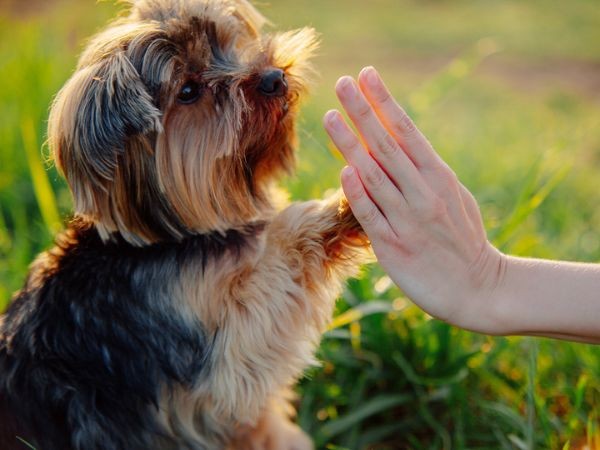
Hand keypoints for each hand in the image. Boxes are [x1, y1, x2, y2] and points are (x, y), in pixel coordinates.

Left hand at [323, 67, 506, 333]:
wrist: (479, 290)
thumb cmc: (464, 241)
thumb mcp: (454, 198)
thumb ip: (426, 173)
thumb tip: (398, 145)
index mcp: (440, 177)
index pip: (407, 131)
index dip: (385, 102)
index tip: (366, 75)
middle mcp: (424, 193)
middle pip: (387, 145)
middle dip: (363, 112)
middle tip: (342, 83)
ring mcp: (409, 220)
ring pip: (375, 175)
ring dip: (350, 144)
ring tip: (330, 116)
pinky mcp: (395, 248)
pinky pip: (372, 215)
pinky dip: (358, 192)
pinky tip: (344, 170)